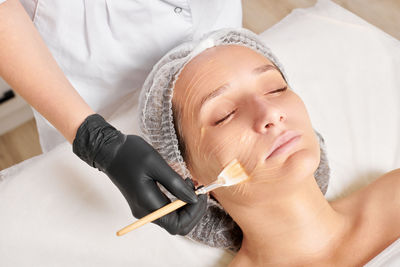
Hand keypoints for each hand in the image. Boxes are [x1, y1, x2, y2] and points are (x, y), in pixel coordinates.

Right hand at [73, 114, 206, 234]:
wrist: (109, 150)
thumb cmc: (131, 154)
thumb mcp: (157, 165)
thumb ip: (176, 184)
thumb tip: (193, 199)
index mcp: (147, 205)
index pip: (178, 225)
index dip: (194, 213)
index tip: (201, 193)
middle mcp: (145, 212)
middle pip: (177, 225)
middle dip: (193, 210)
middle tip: (200, 190)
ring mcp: (144, 208)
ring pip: (173, 218)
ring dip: (187, 204)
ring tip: (192, 183)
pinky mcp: (145, 201)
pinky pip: (167, 209)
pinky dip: (179, 200)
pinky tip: (183, 184)